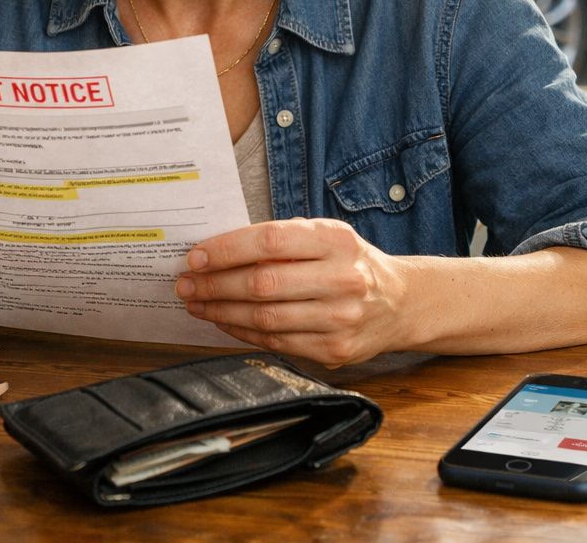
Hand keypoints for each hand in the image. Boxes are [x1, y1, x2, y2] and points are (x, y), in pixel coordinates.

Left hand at [175, 218, 411, 366]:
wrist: (400, 302)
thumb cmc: (350, 263)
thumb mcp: (327, 237)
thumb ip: (283, 241)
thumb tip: (219, 250)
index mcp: (337, 240)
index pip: (271, 242)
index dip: (228, 249)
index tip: (196, 256)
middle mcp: (343, 278)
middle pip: (263, 283)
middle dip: (215, 284)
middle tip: (186, 283)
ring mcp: (341, 318)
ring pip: (266, 317)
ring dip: (221, 311)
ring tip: (197, 302)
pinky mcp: (336, 350)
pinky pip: (276, 341)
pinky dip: (242, 331)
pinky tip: (224, 320)